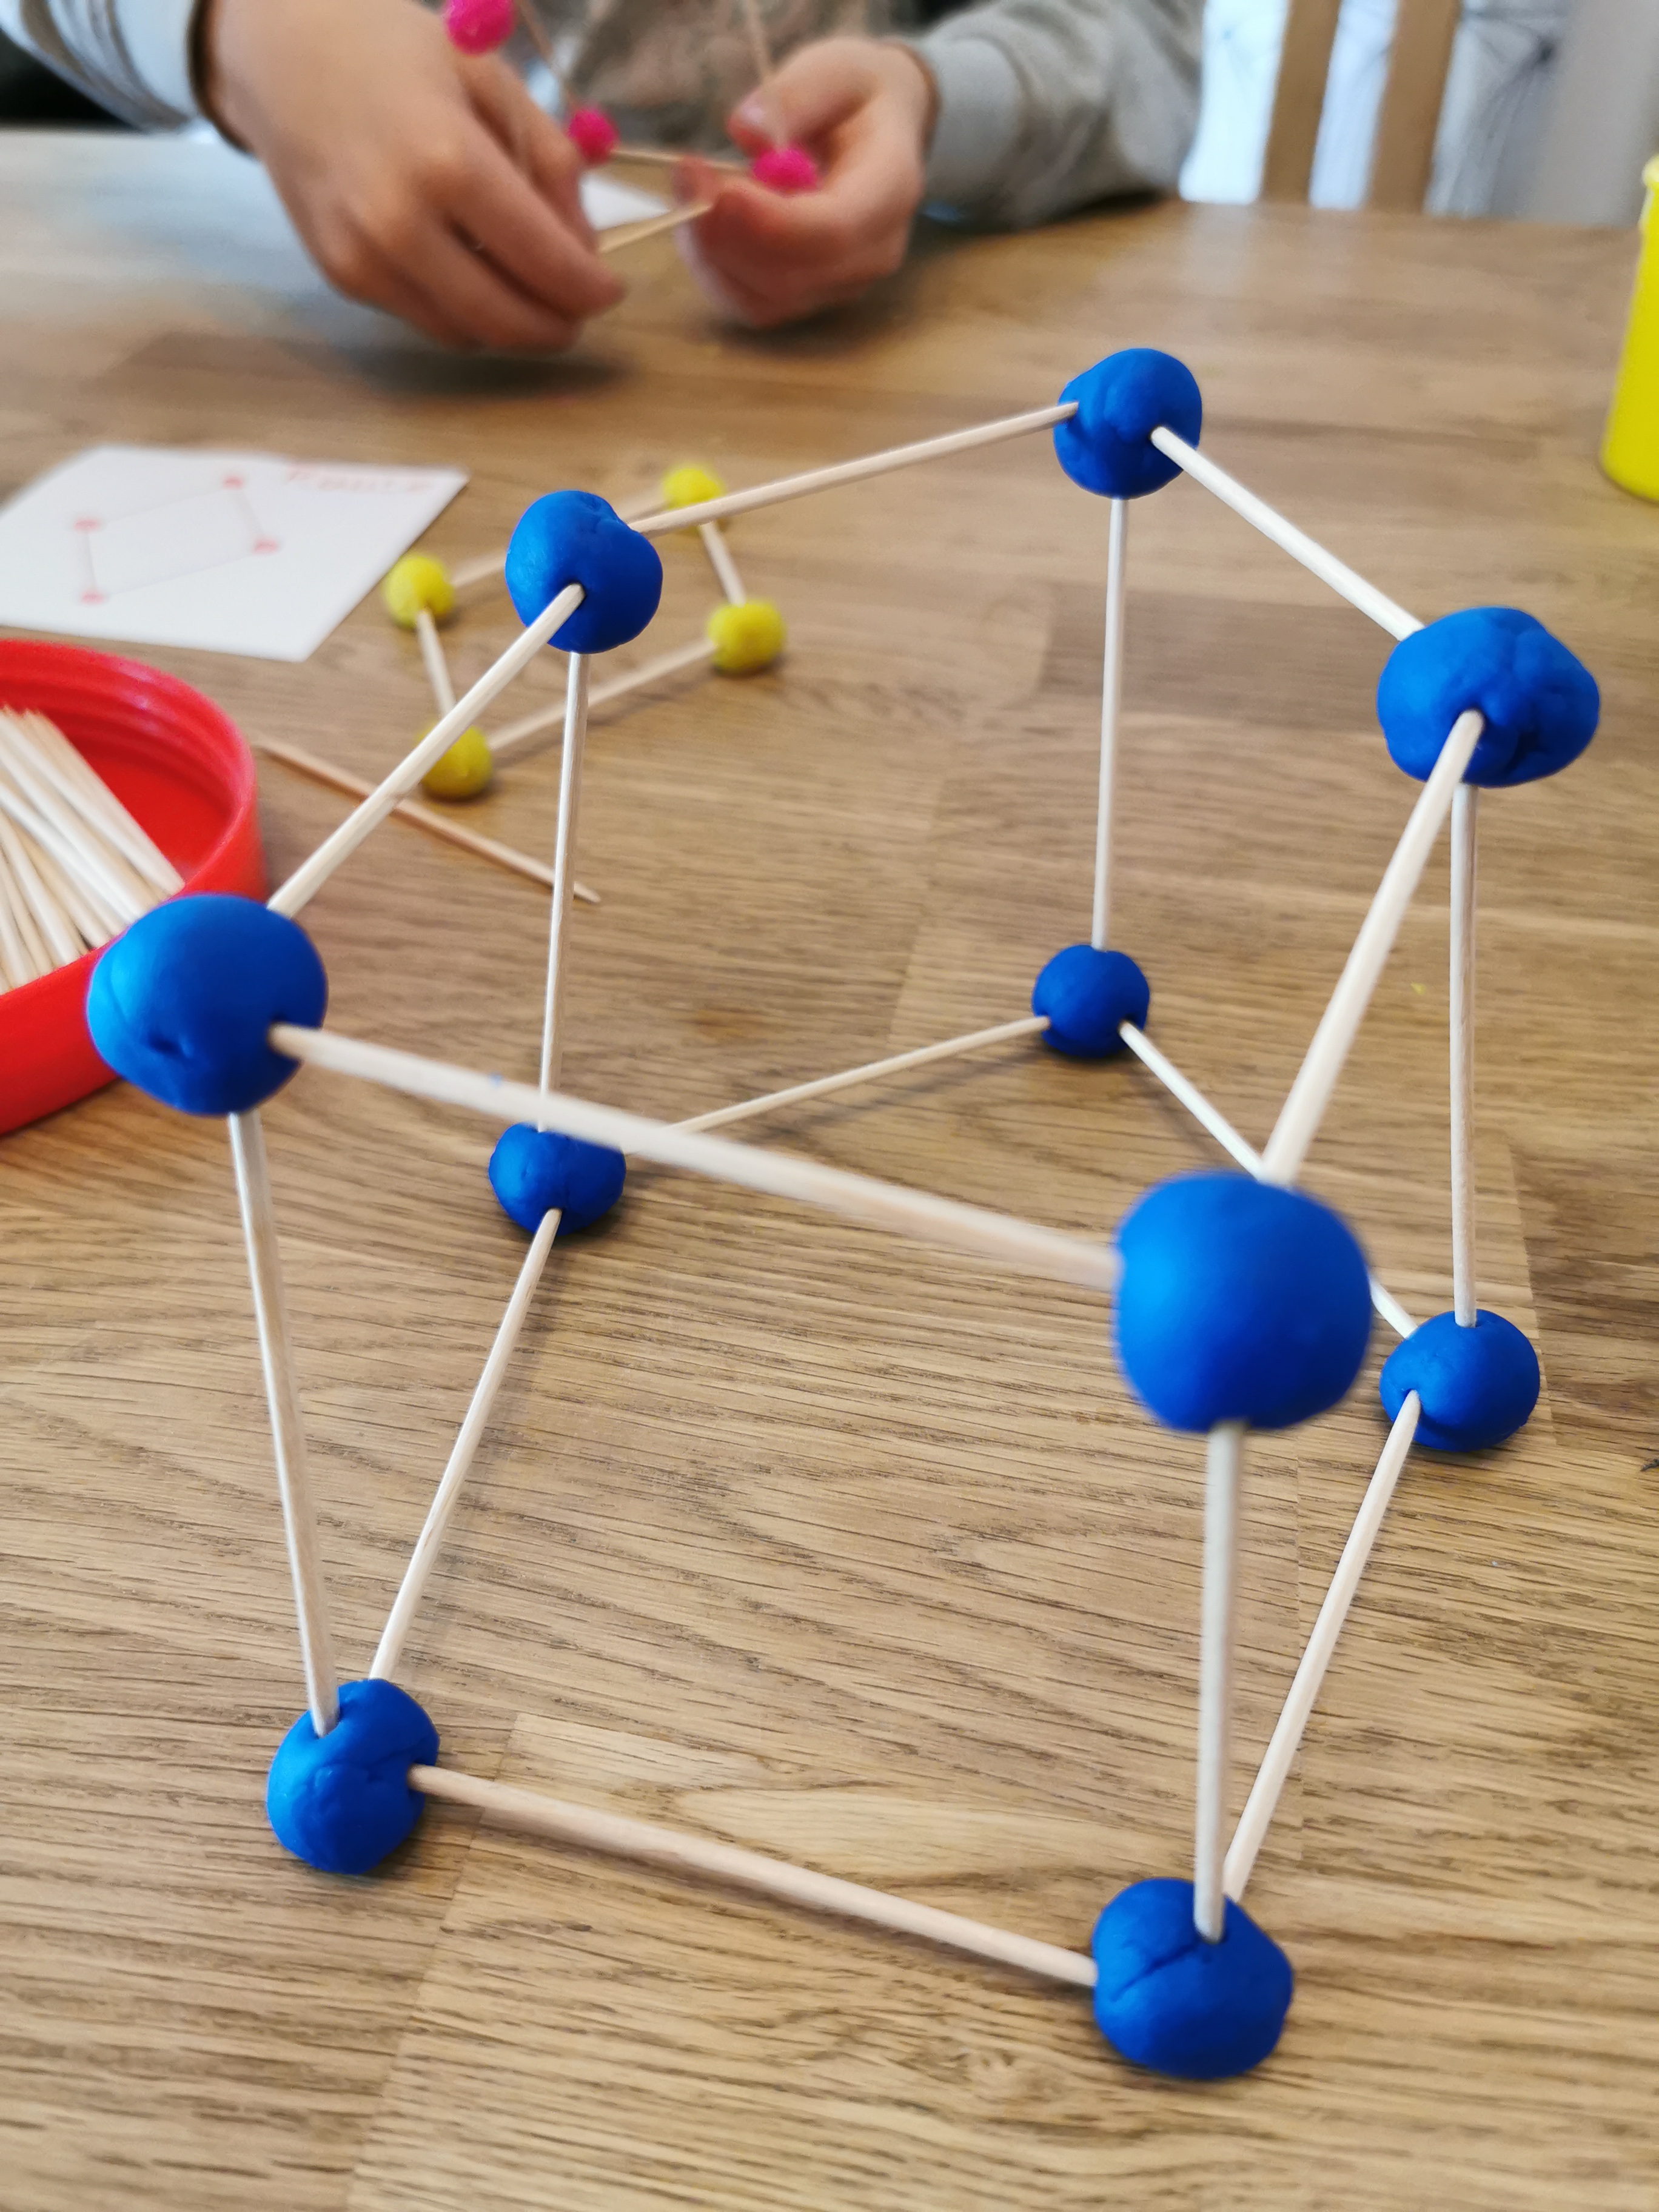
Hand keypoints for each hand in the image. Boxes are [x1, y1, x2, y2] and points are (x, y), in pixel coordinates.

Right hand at [201, 0, 623, 349]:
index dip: (590, 289)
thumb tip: (584, 246)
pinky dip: (464, 313)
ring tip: (531, 291)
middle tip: (578, 310)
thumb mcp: (491, 80)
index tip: (611, 288)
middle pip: (507, 319)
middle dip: (557, 325)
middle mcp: (400, 223)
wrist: (281, 53)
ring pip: (468, 333)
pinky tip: (474, 273)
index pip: (545, 261)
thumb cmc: (395, 53)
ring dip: (512, 327)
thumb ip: (550, 162)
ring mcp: (365, 258)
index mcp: (448, 162)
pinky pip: (425, 319)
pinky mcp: (341, 276)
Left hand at [676, 38, 935, 328]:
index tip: (721, 191)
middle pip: (791, 277)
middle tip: (687, 174)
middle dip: (727, 235)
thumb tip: (746, 130)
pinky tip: (702, 223)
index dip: (771, 223)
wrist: (880, 132)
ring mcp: (842, 283)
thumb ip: (797, 94)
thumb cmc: (857, 97)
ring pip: (766, 299)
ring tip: (690, 189)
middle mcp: (872, 253)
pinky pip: (753, 303)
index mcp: (890, 190)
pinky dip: (715, 270)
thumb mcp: (835, 69)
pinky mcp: (810, 296)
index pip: (833, 231)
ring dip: (713, 253)